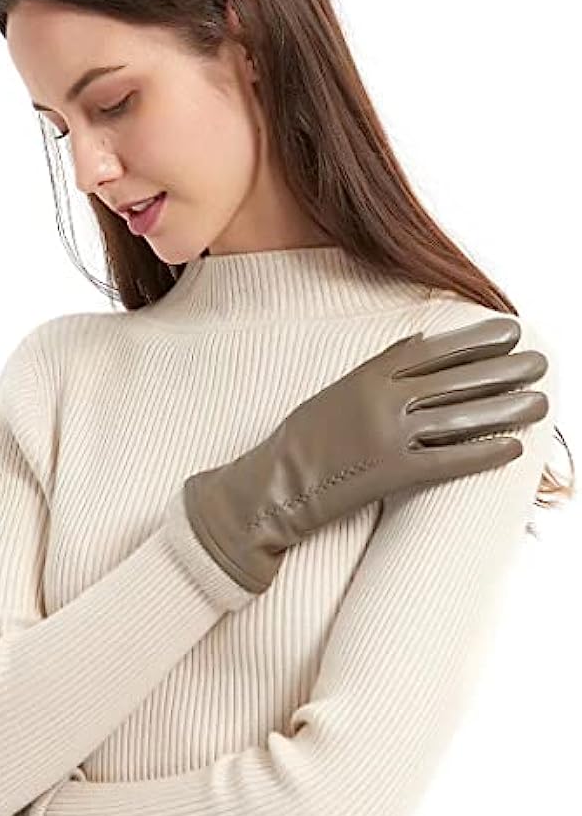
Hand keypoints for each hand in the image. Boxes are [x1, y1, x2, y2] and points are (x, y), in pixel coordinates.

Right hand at [183, 317, 548, 593]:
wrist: (276, 483)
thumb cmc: (303, 437)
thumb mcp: (336, 390)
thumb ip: (378, 367)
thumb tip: (418, 344)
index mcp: (368, 375)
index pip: (435, 352)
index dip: (476, 341)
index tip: (508, 333)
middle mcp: (383, 400)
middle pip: (456, 380)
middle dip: (503, 369)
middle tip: (540, 361)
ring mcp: (389, 436)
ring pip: (460, 418)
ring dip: (505, 409)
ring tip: (539, 401)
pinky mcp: (392, 474)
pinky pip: (447, 461)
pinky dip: (482, 454)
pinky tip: (513, 447)